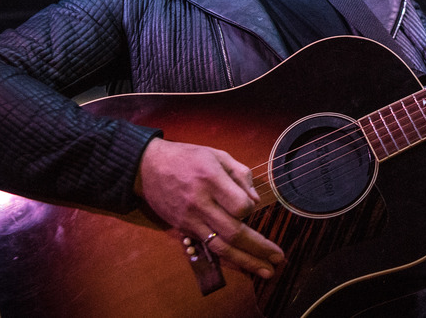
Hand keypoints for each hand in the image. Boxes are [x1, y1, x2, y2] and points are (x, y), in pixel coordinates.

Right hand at [134, 138, 284, 278]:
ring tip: (266, 271)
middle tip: (278, 258)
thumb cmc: (187, 157)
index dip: (250, 208)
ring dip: (246, 261)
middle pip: (234, 232)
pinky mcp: (183, 228)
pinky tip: (243, 264)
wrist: (147, 167)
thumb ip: (241, 175)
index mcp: (211, 179)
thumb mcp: (217, 155)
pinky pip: (208, 247)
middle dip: (259, 247)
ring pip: (221, 246)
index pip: (240, 205)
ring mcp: (190, 219)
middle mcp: (200, 202)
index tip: (249, 203)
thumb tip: (256, 201)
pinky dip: (228, 257)